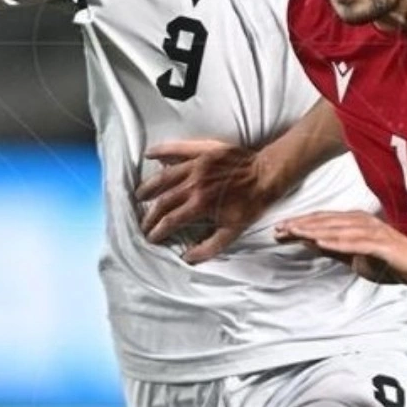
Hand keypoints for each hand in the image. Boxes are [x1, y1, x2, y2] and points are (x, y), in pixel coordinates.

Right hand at [136, 139, 280, 263]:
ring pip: (164, 176)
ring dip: (149, 187)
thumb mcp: (233, 231)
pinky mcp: (203, 150)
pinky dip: (162, 150)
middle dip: (150, 215)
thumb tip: (187, 257)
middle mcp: (193, 184)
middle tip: (143, 223)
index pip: (170, 221)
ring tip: (139, 196)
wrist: (266, 175)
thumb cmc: (251, 204)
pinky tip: (150, 155)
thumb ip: (209, 247)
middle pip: (163, 201)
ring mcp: (197, 165)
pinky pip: (177, 149)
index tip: (151, 237)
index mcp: (199, 204)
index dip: (158, 231)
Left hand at [274, 211, 406, 284]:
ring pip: (337, 229)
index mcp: (356, 222)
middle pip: (326, 222)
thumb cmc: (391, 260)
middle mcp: (362, 222)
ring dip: (314, 230)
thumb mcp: (356, 256)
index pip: (323, 221)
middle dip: (300, 225)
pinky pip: (356, 242)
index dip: (300, 224)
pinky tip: (321, 242)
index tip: (279, 230)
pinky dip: (337, 241)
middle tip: (278, 230)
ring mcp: (373, 231)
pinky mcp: (382, 244)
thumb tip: (311, 243)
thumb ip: (335, 249)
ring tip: (293, 233)